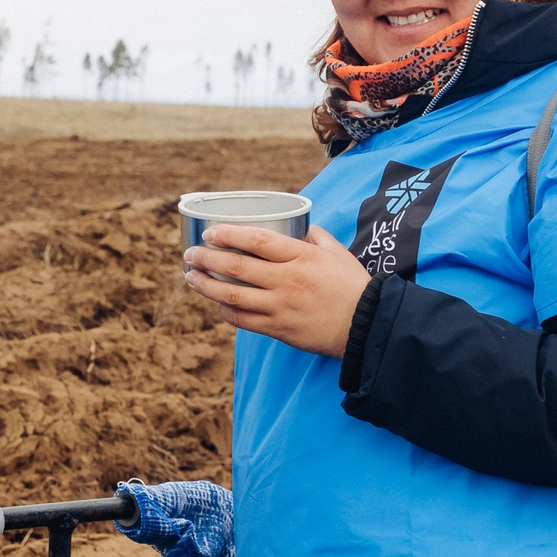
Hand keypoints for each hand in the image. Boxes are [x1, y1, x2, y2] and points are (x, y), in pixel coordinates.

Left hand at [183, 225, 370, 356]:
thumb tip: (300, 227)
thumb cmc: (353, 286)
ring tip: (191, 278)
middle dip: (206, 259)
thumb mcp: (337, 252)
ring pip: (232, 295)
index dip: (227, 235)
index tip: (210, 233)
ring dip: (206, 285)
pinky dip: (226, 311)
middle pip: (236, 267)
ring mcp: (280, 307)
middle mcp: (286, 280)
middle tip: (191, 254)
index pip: (255, 240)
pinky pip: (243, 321)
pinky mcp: (279, 329)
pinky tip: (217, 303)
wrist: (366, 326)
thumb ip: (315, 237)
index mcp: (300, 257)